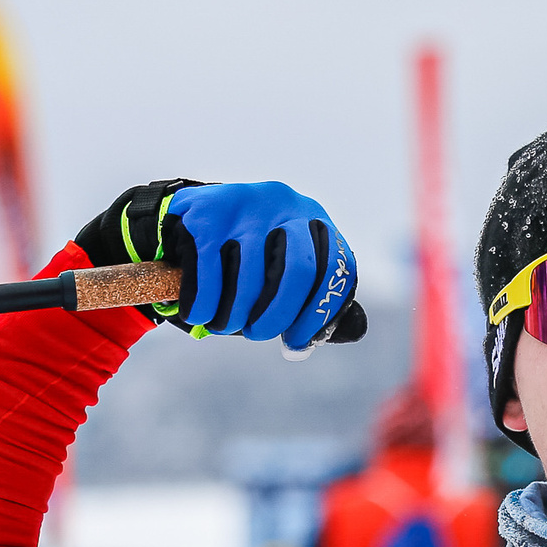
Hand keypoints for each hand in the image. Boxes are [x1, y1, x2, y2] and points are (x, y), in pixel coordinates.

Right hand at [75, 179, 358, 349]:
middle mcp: (286, 204)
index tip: (298, 342)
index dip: (319, 314)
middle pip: (300, 271)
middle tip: (258, 334)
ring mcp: (246, 205)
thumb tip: (357, 331)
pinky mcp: (207, 213)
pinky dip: (204, 305)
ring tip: (224, 323)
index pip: (335, 271)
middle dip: (278, 315)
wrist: (189, 218)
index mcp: (314, 221)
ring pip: (250, 279)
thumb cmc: (248, 257)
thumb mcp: (287, 267)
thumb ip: (319, 297)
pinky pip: (209, 274)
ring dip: (234, 316)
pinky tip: (199, 314)